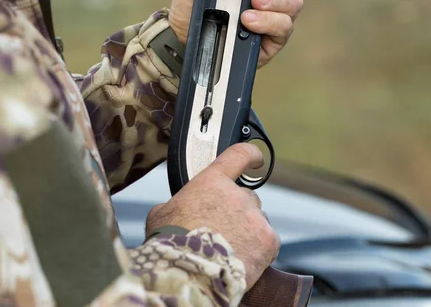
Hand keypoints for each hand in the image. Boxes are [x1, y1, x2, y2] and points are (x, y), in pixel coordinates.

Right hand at [145, 144, 279, 289]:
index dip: (249, 155)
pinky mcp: (268, 240)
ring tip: (227, 252)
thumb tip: (176, 210)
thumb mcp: (162, 215)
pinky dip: (258, 251)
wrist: (188, 275)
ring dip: (247, 233)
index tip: (256, 159)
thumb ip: (176, 205)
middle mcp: (237, 195)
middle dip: (237, 213)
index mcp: (212, 183)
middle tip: (222, 232)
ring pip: (256, 222)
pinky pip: (267, 243)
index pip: (238, 155)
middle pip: (246, 198)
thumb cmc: (171, 246)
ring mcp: (255, 217)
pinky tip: (240, 261)